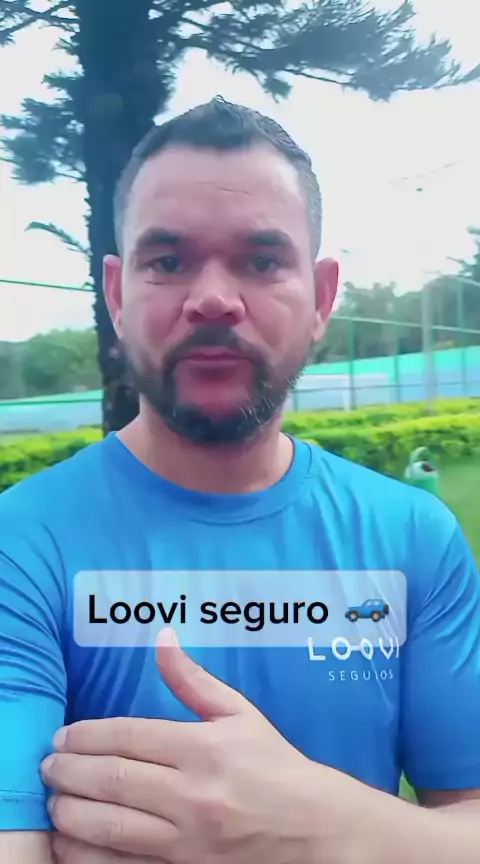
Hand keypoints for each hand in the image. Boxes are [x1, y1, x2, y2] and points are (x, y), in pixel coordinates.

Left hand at [42, 629, 371, 863]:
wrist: (314, 831)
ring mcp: (188, 841)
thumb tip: (163, 638)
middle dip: (70, 770)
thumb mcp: (240, 714)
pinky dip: (88, 856)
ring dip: (71, 812)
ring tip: (54, 798)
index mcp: (205, 749)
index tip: (64, 735)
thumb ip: (193, 680)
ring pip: (110, 826)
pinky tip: (70, 842)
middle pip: (113, 779)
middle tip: (49, 764)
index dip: (88, 735)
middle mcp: (194, 794)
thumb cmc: (275, 766)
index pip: (130, 736)